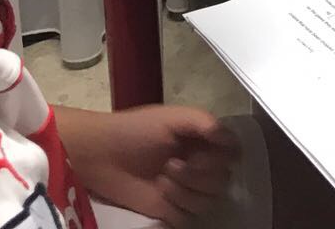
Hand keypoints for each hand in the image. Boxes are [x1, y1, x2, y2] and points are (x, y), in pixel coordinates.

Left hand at [58, 105, 239, 227]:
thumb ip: (204, 122)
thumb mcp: (171, 117)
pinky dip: (176, 206)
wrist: (101, 155)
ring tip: (162, 177)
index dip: (226, 154)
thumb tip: (228, 139)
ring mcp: (185, 190)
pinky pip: (189, 217)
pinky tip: (158, 193)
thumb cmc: (134, 131)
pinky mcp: (171, 211)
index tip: (208, 150)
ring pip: (208, 201)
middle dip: (200, 173)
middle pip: (223, 179)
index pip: (233, 152)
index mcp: (202, 140)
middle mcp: (199, 165)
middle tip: (173, 163)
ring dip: (186, 190)